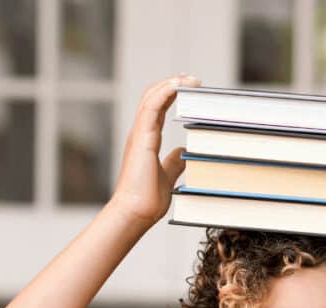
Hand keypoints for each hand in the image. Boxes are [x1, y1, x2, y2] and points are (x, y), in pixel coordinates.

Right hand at [110, 73, 200, 228]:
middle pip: (153, 98)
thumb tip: (183, 153)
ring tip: (189, 78)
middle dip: (171, 84)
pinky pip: (152, 107)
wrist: (135, 213)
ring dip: (171, 84)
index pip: (157, 108)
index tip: (186, 86)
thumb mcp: (168, 177)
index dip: (170, 94)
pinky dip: (165, 92)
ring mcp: (139, 135)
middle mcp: (140, 134)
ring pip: (151, 98)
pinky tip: (178, 85)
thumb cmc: (147, 200)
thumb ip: (174, 163)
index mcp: (146, 141)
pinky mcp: (142, 138)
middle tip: (190, 77)